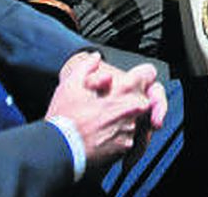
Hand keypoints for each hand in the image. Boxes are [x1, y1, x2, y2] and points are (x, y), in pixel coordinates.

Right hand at [45, 54, 163, 164]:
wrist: (59, 151)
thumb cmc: (65, 118)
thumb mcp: (70, 84)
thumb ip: (87, 66)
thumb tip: (96, 57)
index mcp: (123, 92)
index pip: (148, 74)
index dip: (142, 74)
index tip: (134, 78)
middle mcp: (132, 112)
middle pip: (143, 98)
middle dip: (131, 99)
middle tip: (110, 102)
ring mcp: (129, 131)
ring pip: (136, 118)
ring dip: (124, 118)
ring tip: (101, 120)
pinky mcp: (124, 149)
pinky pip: (128, 137)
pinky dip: (119, 135)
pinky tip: (101, 134)